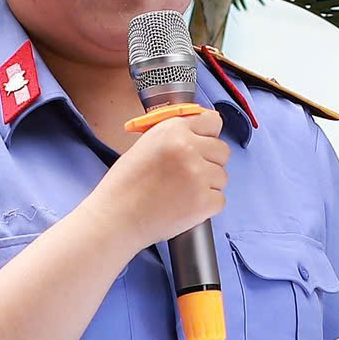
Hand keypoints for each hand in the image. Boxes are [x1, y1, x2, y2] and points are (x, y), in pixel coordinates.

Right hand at [89, 107, 227, 250]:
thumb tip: (202, 135)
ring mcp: (198, 175)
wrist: (116, 218)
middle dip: (209, 162)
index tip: (202, 145)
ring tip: (180, 193)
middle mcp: (188, 148)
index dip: (208, 135)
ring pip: (222, 177)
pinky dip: (206, 206)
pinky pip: (219, 199)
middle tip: (187, 175)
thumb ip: (175, 136)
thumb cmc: (125, 185)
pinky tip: (184, 206)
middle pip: (222, 151)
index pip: (213, 121)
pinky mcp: (204, 201)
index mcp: (173, 129)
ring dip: (207, 185)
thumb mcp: (145, 144)